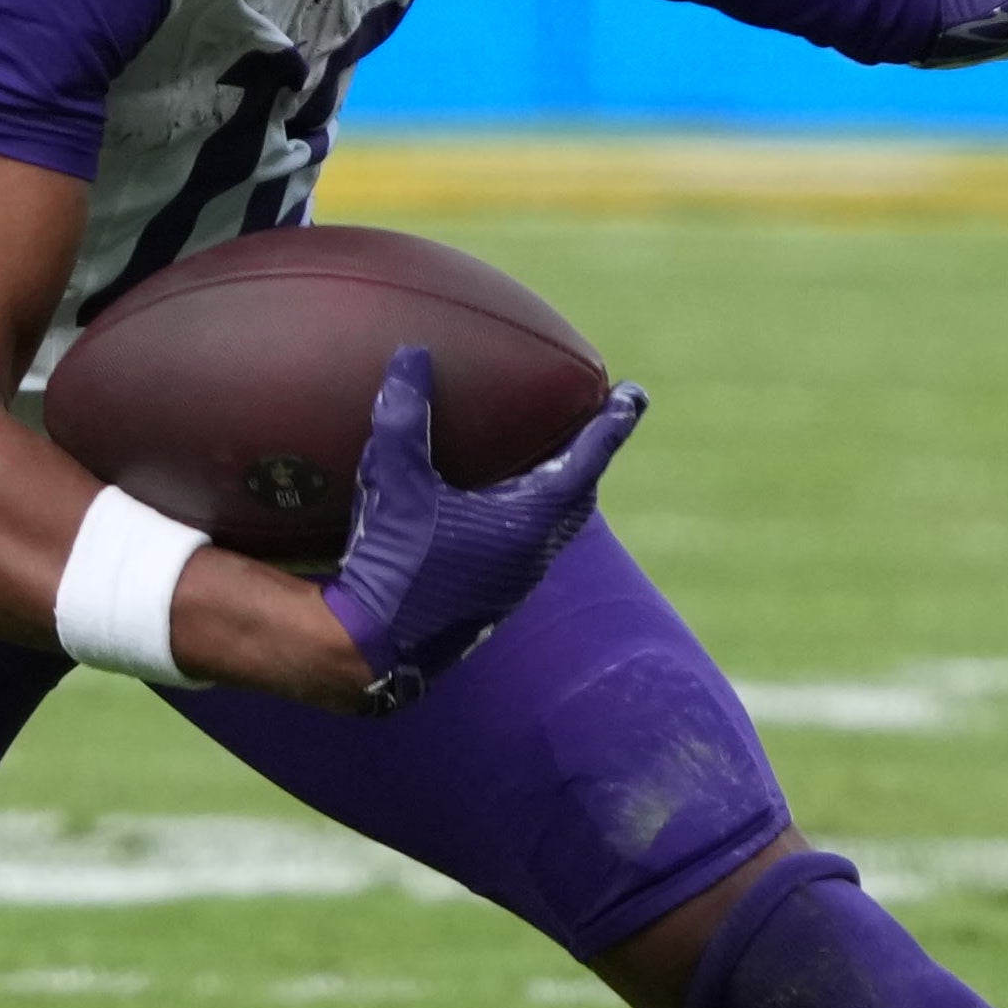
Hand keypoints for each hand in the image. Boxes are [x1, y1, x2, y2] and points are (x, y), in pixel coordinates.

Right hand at [316, 346, 641, 713]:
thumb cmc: (395, 564)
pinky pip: (525, 548)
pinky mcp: (487, 601)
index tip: (635, 396)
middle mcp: (533, 553)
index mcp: (529, 521)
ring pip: (552, 528)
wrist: (373, 649)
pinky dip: (524, 519)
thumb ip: (405, 418)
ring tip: (548, 465)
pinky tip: (492, 515)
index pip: (585, 460)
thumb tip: (413, 357)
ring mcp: (513, 583)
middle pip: (577, 496)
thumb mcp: (395, 483)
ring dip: (557, 493)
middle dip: (587, 458)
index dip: (611, 424)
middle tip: (594, 426)